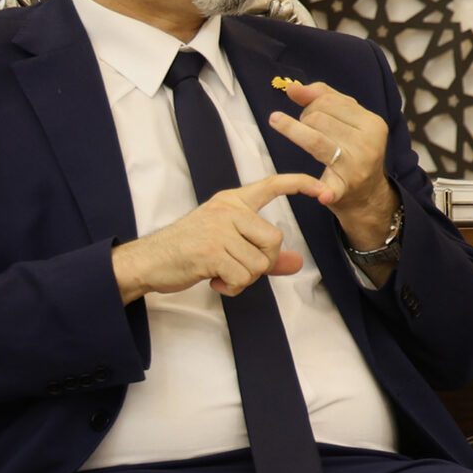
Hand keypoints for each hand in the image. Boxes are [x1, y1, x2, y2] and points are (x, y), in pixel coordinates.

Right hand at [112, 174, 329, 302]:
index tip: (324, 191)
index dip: (301, 185)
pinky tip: (214, 281)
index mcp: (232, 201)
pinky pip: (243, 277)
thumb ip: (263, 254)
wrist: (148, 261)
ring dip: (244, 279)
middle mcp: (228, 209)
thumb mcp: (228, 245)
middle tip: (236, 267)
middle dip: (262, 263)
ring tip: (220, 273)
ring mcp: (219, 228)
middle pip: (275, 241)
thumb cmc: (188, 251)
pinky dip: (233, 288)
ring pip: (260, 263)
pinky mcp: (211, 250)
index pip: (273, 185)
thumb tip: (297, 263)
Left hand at [268, 79, 396, 249]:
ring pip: (313, 139)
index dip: (310, 103)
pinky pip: (331, 187)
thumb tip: (292, 88)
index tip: (308, 113)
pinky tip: (322, 195)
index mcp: (373, 123)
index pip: (328, 101)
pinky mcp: (346, 187)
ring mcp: (357, 166)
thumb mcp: (348, 119)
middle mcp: (368, 143)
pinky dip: (326, 192)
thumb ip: (323, 96)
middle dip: (303, 119)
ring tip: (287, 129)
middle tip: (303, 128)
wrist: (367, 193)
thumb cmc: (353, 149)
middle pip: (318, 117)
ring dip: (294, 132)